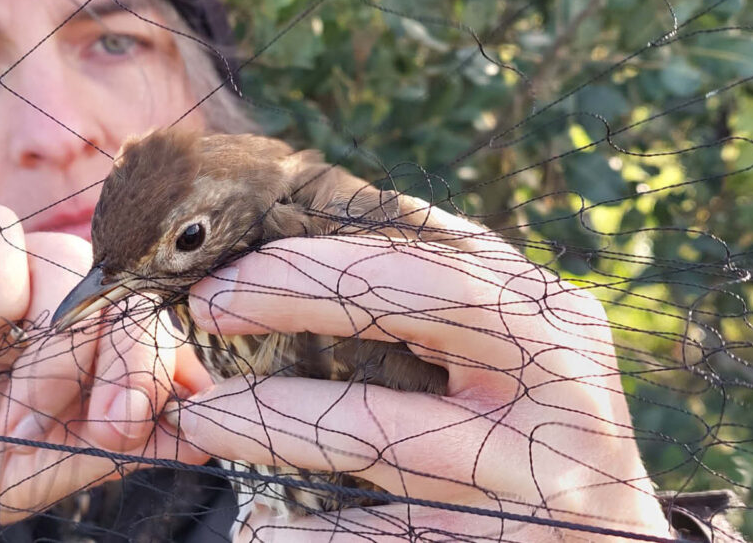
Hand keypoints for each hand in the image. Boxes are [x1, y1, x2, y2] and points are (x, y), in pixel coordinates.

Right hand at [0, 205, 208, 539]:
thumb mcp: (37, 473)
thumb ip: (113, 443)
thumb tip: (205, 426)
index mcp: (67, 350)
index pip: (145, 318)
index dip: (166, 356)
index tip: (166, 412)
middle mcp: (32, 306)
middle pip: (121, 283)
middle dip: (129, 355)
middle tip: (107, 424)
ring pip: (67, 259)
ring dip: (62, 342)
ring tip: (20, 412)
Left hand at [181, 200, 671, 541]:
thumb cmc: (540, 425)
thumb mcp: (516, 345)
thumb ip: (444, 294)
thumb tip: (310, 240)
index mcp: (544, 310)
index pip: (424, 253)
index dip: (318, 252)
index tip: (232, 265)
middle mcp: (554, 375)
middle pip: (414, 303)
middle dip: (295, 292)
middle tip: (208, 305)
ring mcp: (536, 468)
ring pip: (378, 431)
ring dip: (269, 421)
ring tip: (198, 419)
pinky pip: (387, 538)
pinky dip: (312, 534)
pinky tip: (256, 529)